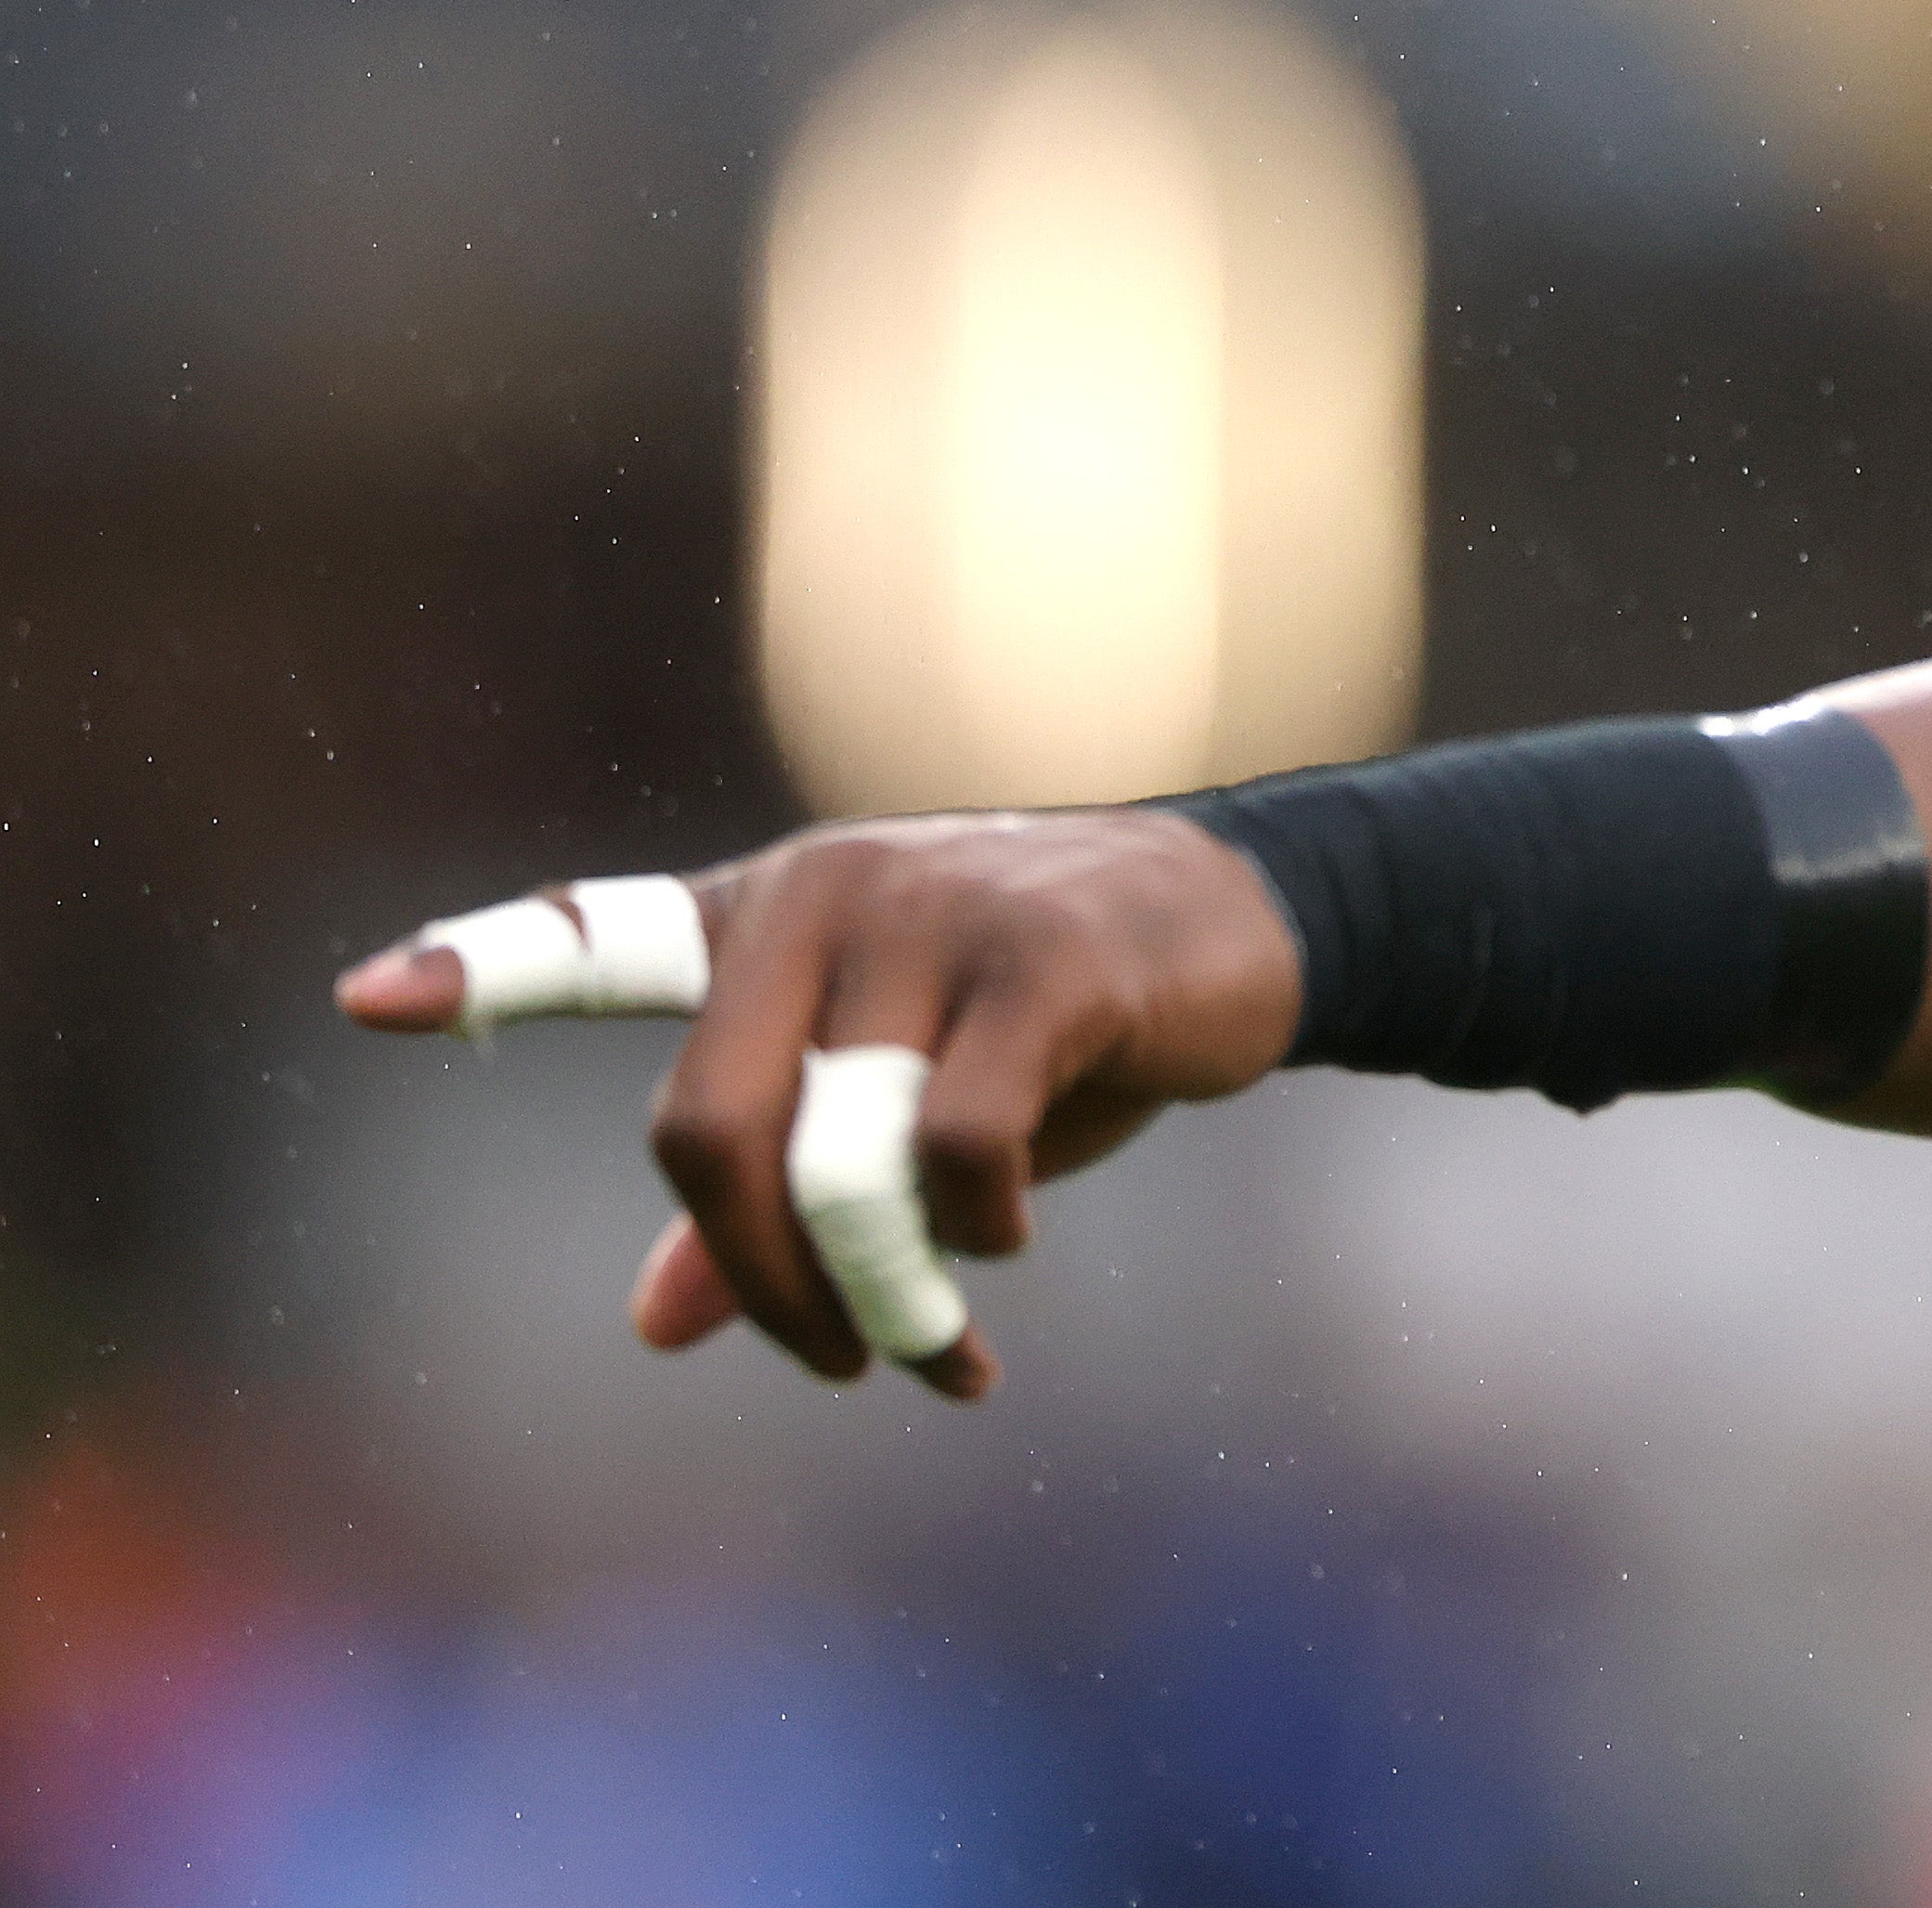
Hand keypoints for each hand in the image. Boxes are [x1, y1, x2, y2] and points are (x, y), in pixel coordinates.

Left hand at [336, 808, 1304, 1401]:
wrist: (1246, 922)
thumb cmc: (1048, 1016)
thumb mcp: (901, 1097)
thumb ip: (776, 1186)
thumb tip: (658, 1324)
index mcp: (769, 912)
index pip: (600, 938)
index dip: (482, 968)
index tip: (359, 1004)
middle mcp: (827, 893)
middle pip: (709, 1132)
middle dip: (767, 1284)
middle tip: (834, 1363)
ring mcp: (937, 915)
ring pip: (842, 1161)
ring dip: (887, 1294)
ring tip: (940, 1356)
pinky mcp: (1048, 958)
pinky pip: (960, 1145)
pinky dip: (974, 1234)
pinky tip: (1006, 1244)